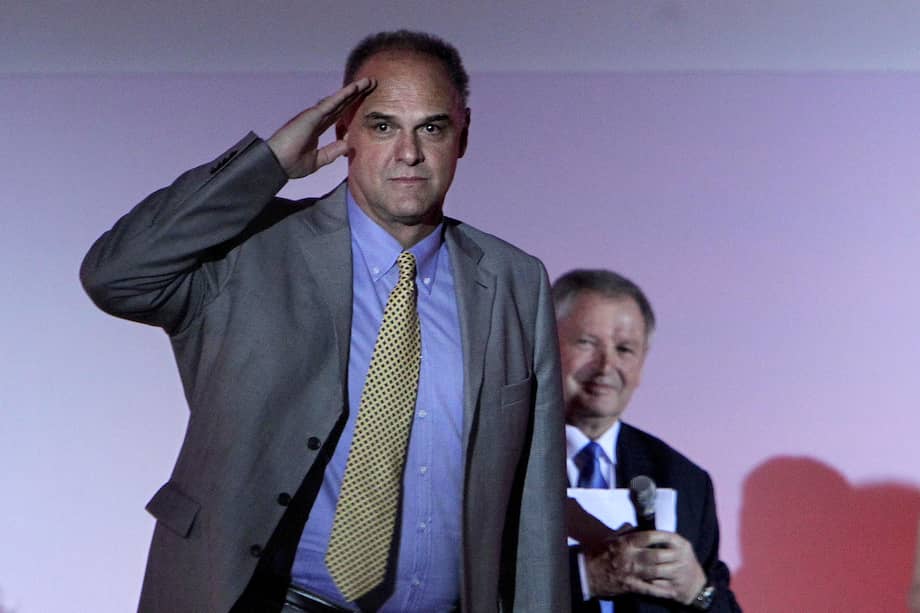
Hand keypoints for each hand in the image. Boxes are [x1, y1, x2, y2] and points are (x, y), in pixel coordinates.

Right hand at [267, 78, 375, 177]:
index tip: (364, 101)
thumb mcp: (318, 160)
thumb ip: (332, 152)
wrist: (277, 165)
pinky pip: (331, 103)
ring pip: (338, 100)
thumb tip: (348, 145)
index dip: (351, 106)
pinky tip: (355, 88)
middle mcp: (316, 119)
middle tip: (371, 84)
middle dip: (356, 94)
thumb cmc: (291, 164)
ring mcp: (314, 115)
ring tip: (368, 82)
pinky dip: (343, 95)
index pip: (338, 114)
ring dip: (353, 90)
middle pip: (341, 104)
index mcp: (317, 128)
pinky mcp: (311, 115)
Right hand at [585, 530, 706, 604]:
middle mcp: (630, 557)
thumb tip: (637, 527)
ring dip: (668, 572)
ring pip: (654, 572)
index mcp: (625, 544)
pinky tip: (671, 590)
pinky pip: (649, 589)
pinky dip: (661, 590)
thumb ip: (625, 534)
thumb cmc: (598, 553)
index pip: (647, 537)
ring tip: (680, 571)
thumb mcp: (611, 539)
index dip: (661, 536)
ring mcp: (631, 573)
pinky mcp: (630, 586)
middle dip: (668, 555)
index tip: (671, 536)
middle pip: (655, 555)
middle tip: (679, 554)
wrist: (587, 573)